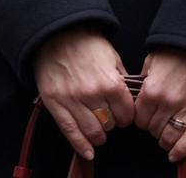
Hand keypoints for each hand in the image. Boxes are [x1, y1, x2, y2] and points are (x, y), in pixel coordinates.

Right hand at [33, 26, 134, 160]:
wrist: (58, 34)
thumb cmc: (86, 42)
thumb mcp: (112, 56)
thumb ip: (121, 78)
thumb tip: (129, 96)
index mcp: (110, 82)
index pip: (126, 114)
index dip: (127, 116)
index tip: (124, 114)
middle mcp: (93, 95)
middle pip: (110, 125)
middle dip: (113, 123)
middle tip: (110, 118)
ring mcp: (73, 101)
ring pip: (92, 132)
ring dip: (99, 136)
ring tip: (100, 132)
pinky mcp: (55, 105)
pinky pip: (69, 132)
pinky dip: (80, 146)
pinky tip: (88, 152)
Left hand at [134, 47, 185, 162]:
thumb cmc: (179, 51)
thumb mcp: (154, 60)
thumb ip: (143, 80)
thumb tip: (135, 95)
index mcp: (152, 89)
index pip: (139, 119)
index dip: (142, 118)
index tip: (146, 114)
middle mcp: (168, 102)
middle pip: (153, 130)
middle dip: (153, 127)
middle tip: (158, 120)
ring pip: (169, 137)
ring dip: (165, 140)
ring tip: (165, 136)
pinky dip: (182, 150)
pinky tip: (175, 155)